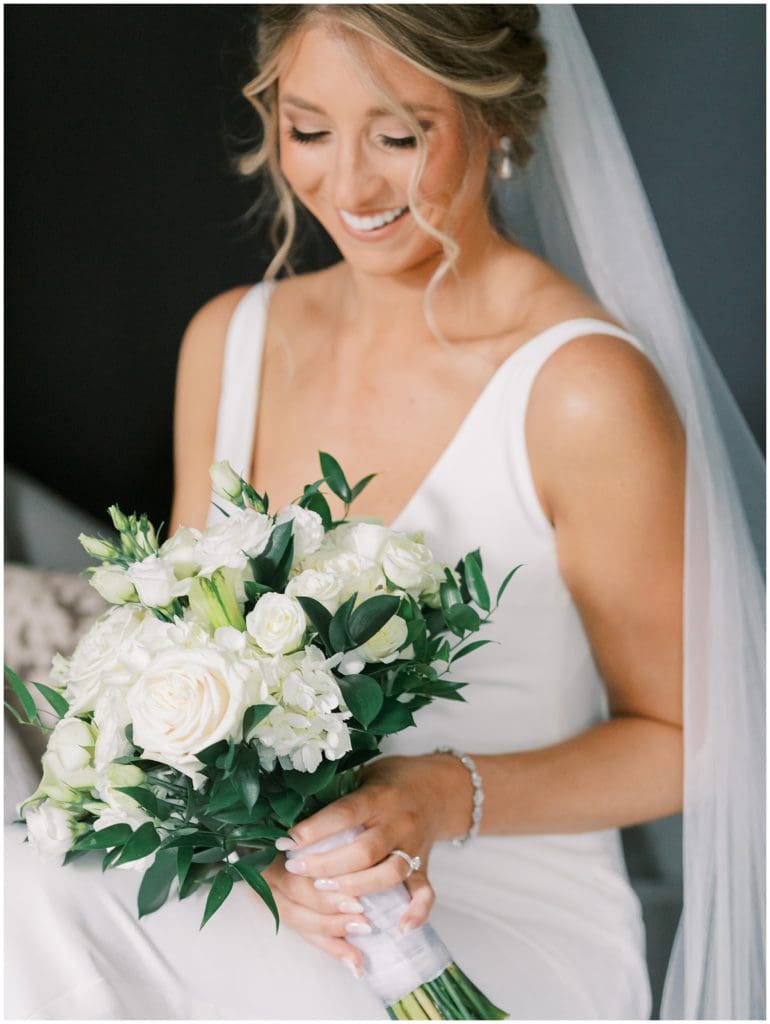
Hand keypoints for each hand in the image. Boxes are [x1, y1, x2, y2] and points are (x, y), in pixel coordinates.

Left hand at [258, 753, 466, 973]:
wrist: (440, 786)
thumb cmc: (392, 778)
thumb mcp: (365, 773)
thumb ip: (340, 792)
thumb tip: (292, 807)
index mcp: (380, 796)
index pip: (345, 814)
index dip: (315, 830)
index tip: (287, 841)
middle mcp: (399, 822)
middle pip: (363, 851)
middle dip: (326, 865)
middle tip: (295, 868)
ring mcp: (414, 846)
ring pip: (389, 875)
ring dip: (356, 888)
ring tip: (324, 890)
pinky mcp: (425, 866)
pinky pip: (425, 892)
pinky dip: (416, 912)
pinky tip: (399, 928)